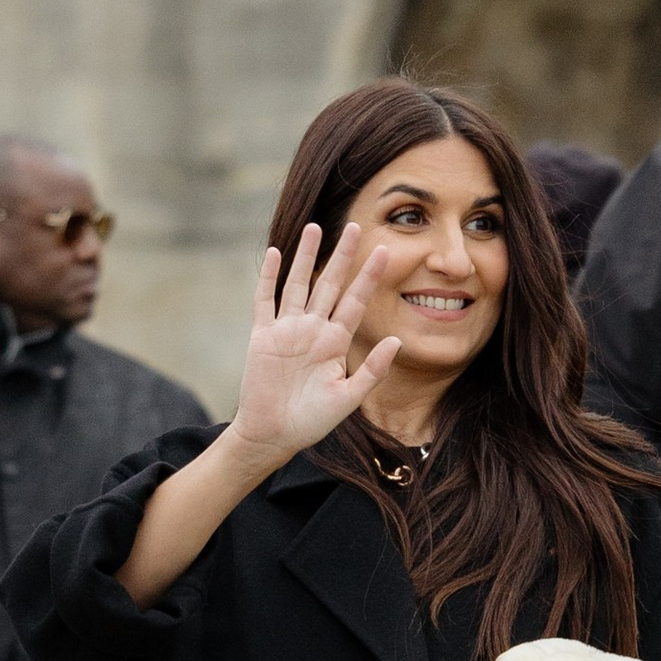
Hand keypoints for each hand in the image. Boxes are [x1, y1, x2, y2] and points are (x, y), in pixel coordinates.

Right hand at [229, 224, 400, 465]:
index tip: (385, 251)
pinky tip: (278, 254)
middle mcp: (313, 330)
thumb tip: (397, 341)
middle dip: (343, 256)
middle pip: (330, 284)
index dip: (369, 277)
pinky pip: (266, 300)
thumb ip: (372, 370)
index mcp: (335, 342)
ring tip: (315, 227)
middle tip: (356, 226)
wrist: (273, 435)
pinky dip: (270, 277)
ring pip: (298, 284)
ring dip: (306, 256)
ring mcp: (287, 330)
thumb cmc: (311, 421)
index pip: (356, 301)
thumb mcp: (348, 398)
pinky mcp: (263, 336)